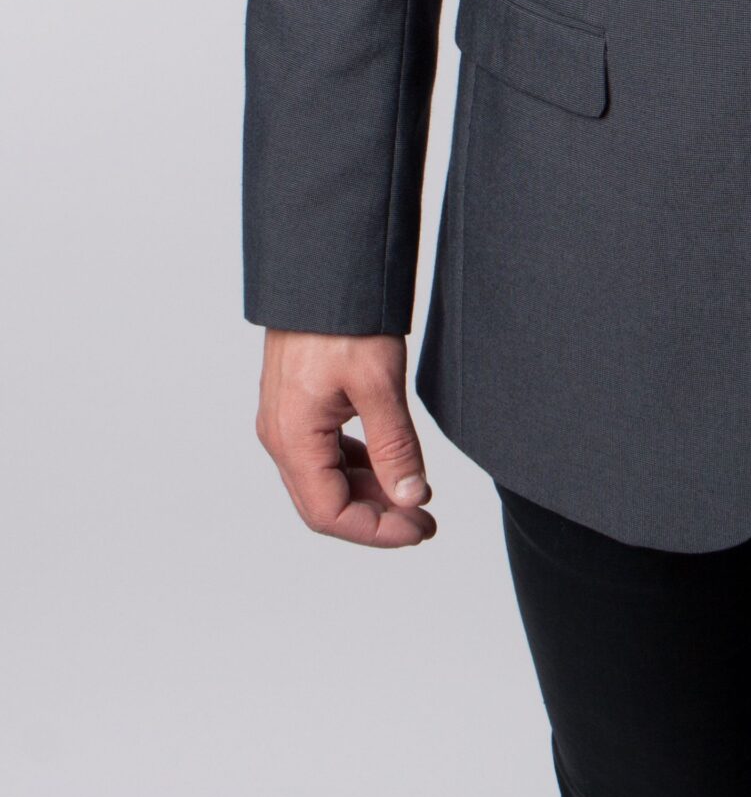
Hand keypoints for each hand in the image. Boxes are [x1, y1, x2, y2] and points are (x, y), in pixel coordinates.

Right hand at [255, 330, 436, 546]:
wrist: (321, 265)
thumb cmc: (344, 317)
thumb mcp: (379, 383)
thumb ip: (395, 447)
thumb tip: (410, 498)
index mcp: (293, 437)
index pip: (330, 513)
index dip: (377, 531)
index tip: (420, 529)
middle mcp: (280, 435)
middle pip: (324, 503)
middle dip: (375, 519)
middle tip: (424, 523)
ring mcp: (286, 419)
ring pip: (325, 479)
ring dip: (368, 493)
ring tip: (415, 497)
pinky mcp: (298, 404)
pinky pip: (325, 452)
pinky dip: (359, 466)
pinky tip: (390, 464)